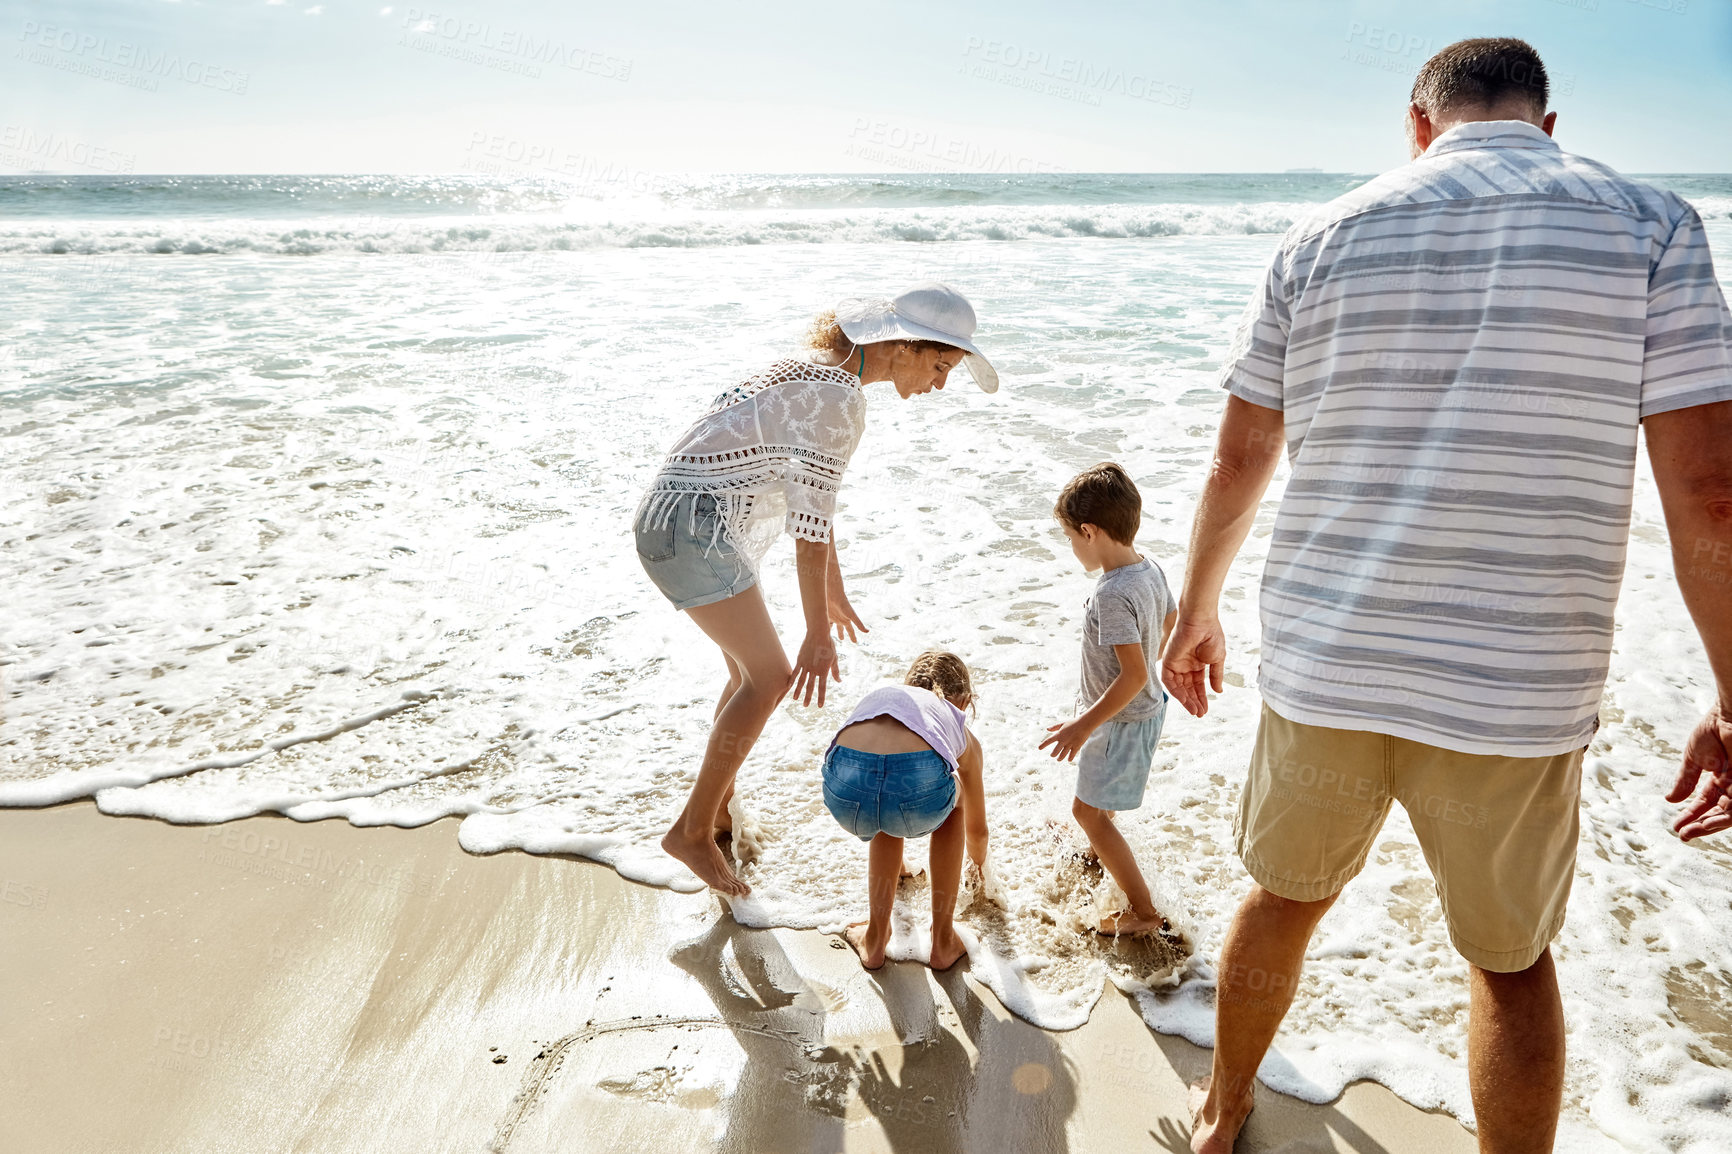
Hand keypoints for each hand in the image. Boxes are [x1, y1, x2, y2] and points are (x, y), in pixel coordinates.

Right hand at [791, 630, 839, 707]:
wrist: (818, 634)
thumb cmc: (829, 646)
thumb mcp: (834, 659)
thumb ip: (835, 671)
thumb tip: (839, 681)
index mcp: (824, 670)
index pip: (822, 687)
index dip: (821, 697)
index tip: (820, 705)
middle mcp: (814, 670)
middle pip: (810, 686)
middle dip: (808, 697)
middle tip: (806, 706)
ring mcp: (806, 665)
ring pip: (801, 681)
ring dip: (798, 691)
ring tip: (796, 699)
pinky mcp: (800, 660)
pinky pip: (795, 672)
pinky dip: (792, 679)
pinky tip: (789, 686)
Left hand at [827, 579, 867, 643]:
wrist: (833, 594)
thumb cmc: (843, 604)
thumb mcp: (852, 615)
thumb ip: (859, 623)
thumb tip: (868, 631)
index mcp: (846, 620)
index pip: (850, 630)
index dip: (853, 636)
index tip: (855, 642)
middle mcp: (840, 619)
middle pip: (841, 629)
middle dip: (841, 634)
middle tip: (842, 639)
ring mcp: (832, 617)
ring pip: (832, 626)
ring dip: (831, 630)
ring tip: (828, 635)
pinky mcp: (825, 615)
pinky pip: (824, 623)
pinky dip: (823, 627)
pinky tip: (820, 630)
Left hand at [1039, 718, 1093, 761]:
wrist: (1084, 724)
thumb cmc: (1073, 723)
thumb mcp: (1062, 723)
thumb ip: (1054, 727)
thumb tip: (1047, 729)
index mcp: (1059, 734)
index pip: (1049, 741)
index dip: (1043, 745)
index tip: (1039, 748)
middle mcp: (1063, 740)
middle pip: (1055, 751)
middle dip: (1053, 754)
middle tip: (1052, 755)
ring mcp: (1070, 744)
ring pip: (1063, 755)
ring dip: (1060, 758)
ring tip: (1058, 759)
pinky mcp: (1076, 746)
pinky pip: (1072, 755)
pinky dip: (1069, 758)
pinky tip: (1068, 759)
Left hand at [1161, 614, 1227, 717]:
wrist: (1201, 621)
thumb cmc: (1211, 635)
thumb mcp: (1217, 659)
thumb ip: (1216, 676)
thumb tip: (1218, 691)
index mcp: (1197, 663)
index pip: (1197, 685)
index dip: (1201, 697)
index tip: (1206, 709)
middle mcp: (1185, 665)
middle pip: (1188, 688)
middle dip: (1194, 701)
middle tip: (1200, 714)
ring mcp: (1176, 663)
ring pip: (1178, 687)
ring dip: (1186, 700)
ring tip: (1195, 711)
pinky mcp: (1168, 661)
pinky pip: (1169, 681)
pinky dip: (1176, 691)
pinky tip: (1185, 700)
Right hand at [1667, 706, 1731, 841]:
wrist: (1730, 715)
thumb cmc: (1713, 729)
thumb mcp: (1693, 758)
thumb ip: (1685, 780)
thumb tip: (1670, 800)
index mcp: (1719, 777)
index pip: (1705, 802)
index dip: (1691, 814)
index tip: (1676, 826)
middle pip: (1718, 812)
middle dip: (1700, 824)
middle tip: (1683, 834)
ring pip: (1728, 814)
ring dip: (1709, 825)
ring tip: (1691, 832)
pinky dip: (1722, 819)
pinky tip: (1706, 824)